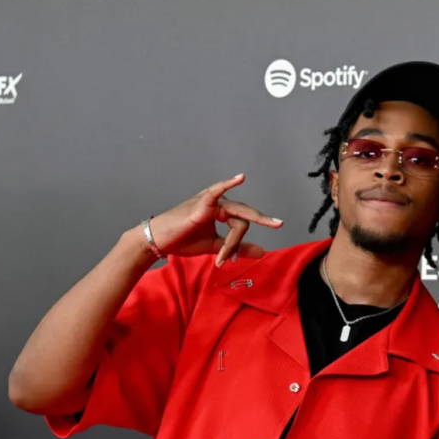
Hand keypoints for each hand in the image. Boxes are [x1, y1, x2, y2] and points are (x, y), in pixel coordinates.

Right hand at [144, 174, 281, 266]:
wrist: (158, 242)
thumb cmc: (182, 240)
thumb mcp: (216, 246)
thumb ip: (238, 247)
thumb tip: (263, 251)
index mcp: (221, 211)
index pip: (241, 224)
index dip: (238, 244)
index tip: (230, 260)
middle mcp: (218, 203)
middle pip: (244, 216)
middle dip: (260, 223)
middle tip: (280, 224)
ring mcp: (210, 201)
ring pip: (235, 217)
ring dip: (232, 240)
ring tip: (226, 255)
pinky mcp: (200, 204)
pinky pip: (216, 192)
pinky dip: (227, 184)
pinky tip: (240, 178)